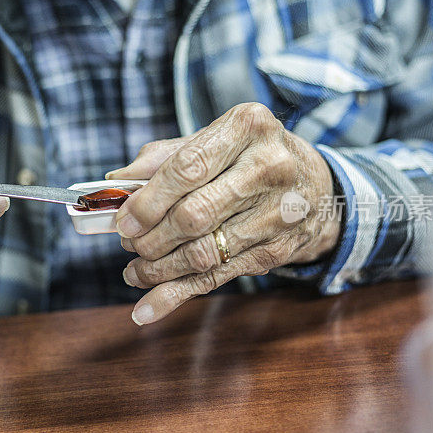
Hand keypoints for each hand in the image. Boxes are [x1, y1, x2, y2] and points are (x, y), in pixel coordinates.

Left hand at [107, 103, 341, 324]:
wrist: (317, 184)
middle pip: (194, 215)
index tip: (122, 221)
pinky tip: (147, 306)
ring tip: (134, 271)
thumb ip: (164, 157)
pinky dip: (177, 295)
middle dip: (151, 237)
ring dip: (159, 270)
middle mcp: (270, 167)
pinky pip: (218, 279)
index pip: (188, 168)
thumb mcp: (214, 139)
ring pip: (204, 253)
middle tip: (127, 243)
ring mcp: (279, 213)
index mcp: (248, 126)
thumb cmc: (249, 156)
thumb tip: (115, 183)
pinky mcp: (278, 250)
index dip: (148, 200)